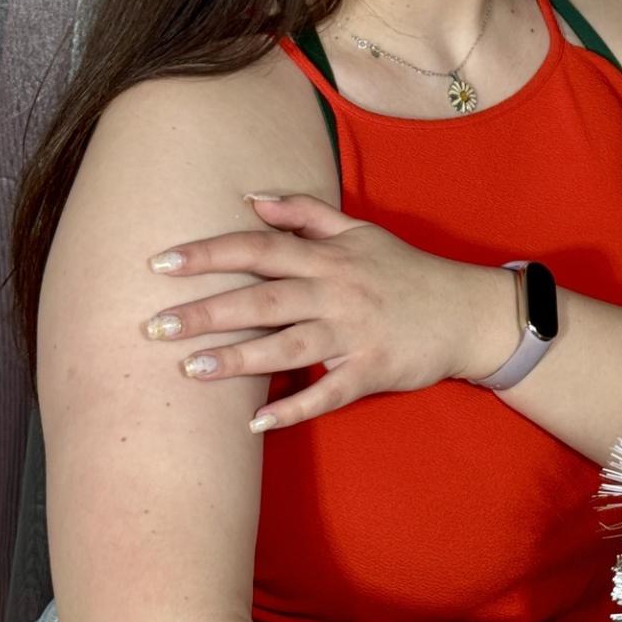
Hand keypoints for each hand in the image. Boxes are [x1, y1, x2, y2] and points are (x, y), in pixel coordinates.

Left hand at [140, 192, 490, 430]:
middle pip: (262, 297)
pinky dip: (292, 408)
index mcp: (328, 257)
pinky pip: (327, 393)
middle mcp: (336, 290)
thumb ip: (305, 213)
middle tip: (154, 325)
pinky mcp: (372, 370)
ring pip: (288, 345)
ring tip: (190, 370)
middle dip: (207, 310)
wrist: (468, 312)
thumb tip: (251, 198)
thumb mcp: (360, 231)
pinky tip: (254, 424)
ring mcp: (354, 332)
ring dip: (238, 358)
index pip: (258, 248)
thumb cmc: (407, 272)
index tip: (160, 263)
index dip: (208, 253)